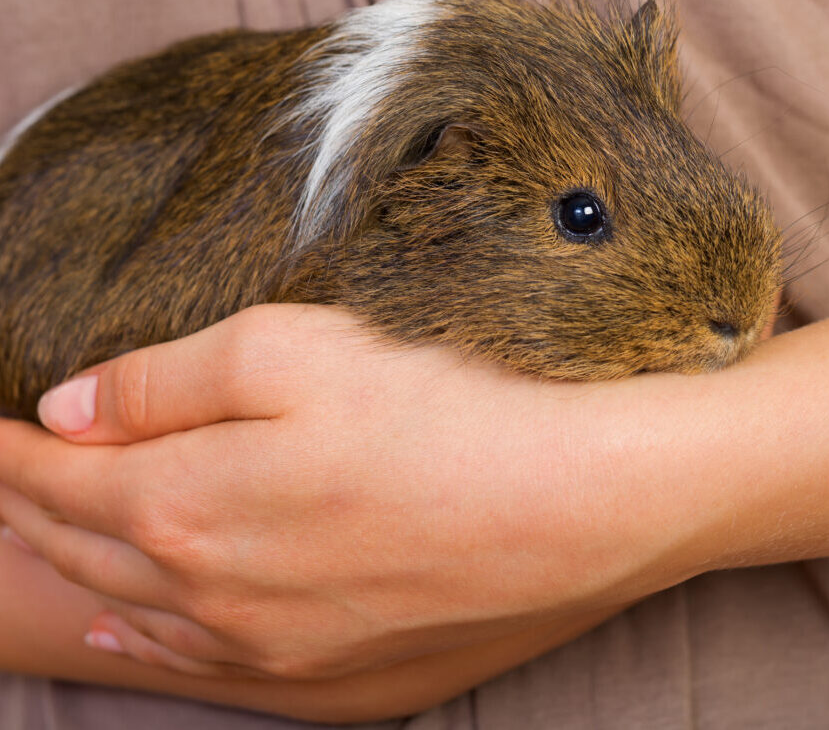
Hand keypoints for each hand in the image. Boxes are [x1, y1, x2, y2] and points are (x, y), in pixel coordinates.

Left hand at [0, 304, 698, 681]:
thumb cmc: (440, 409)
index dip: (8, 450)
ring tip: (43, 539)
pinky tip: (129, 619)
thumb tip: (71, 407)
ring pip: (138, 609)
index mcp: (190, 507)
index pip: (61, 476)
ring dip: (79, 567)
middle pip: (89, 545)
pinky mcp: (335, 673)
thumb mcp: (291, 351)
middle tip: (1, 477)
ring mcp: (276, 647)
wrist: (574, 504)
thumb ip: (165, 381)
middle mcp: (216, 595)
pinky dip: (147, 634)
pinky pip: (203, 662)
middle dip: (30, 506)